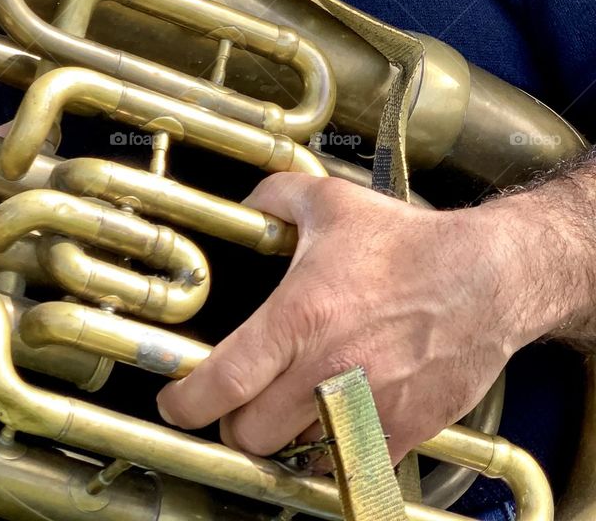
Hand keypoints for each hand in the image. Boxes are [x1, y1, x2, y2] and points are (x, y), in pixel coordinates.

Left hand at [156, 173, 526, 465]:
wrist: (485, 279)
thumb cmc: (408, 243)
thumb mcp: (331, 203)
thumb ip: (277, 197)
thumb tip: (248, 200)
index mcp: (299, 318)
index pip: (223, 381)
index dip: (187, 401)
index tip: (176, 402)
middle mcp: (326, 371)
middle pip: (250, 433)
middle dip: (235, 422)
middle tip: (239, 402)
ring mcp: (364, 409)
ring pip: (295, 454)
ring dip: (284, 438)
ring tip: (288, 407)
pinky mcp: (399, 431)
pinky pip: (347, 463)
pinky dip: (333, 450)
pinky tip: (333, 419)